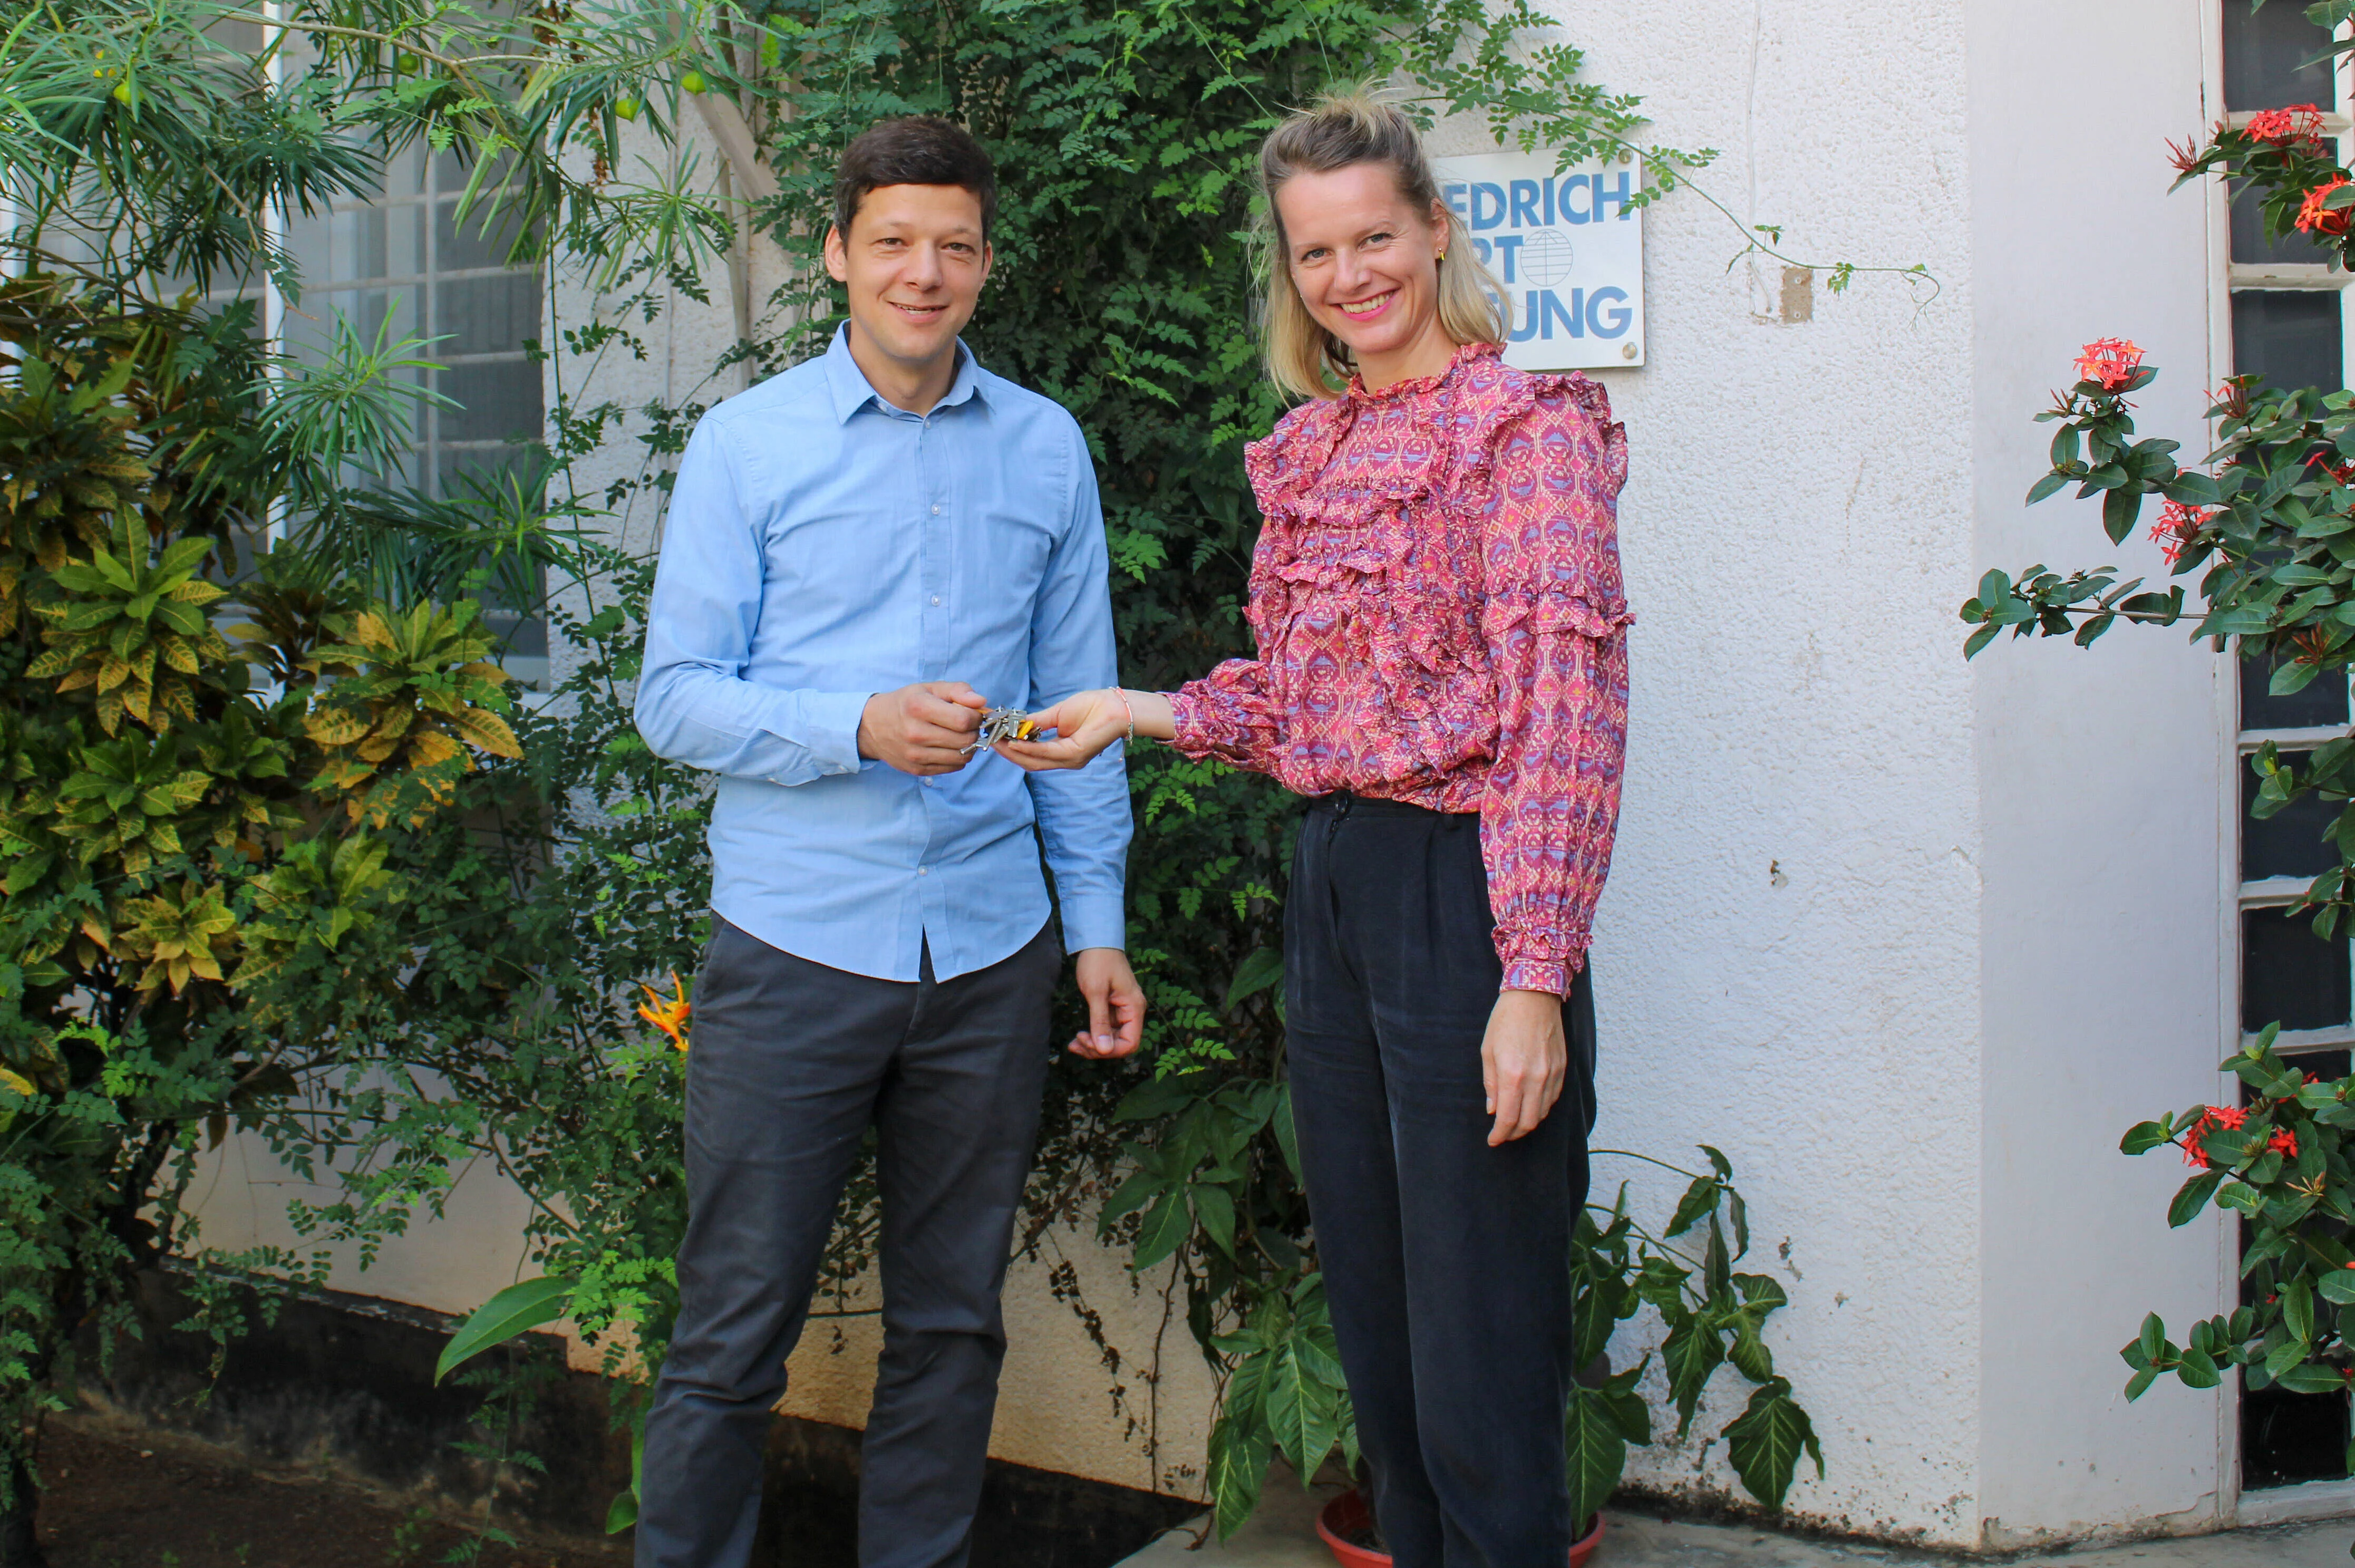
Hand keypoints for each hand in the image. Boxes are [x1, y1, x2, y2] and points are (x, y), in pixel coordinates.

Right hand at [858, 681, 986, 775]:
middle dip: (973, 731)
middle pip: (966, 740)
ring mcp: (915, 755)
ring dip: (968, 746)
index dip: (976, 716)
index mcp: (919, 707)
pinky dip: (957, 757)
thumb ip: (958, 690)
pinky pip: (953, 767)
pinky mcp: (917, 770)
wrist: (872, 726)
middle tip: (966, 725)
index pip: (964, 720)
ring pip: (962, 757)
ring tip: (958, 735)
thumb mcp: (929, 688)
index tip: (972, 713)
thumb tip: (981, 702)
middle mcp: (915, 733)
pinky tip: (948, 746)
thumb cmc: (906, 703)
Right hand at [994, 688, 1130, 771]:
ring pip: (1035, 761)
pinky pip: (1047, 753)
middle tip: (990, 741)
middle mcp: (1066, 760)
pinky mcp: (1075, 754)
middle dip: (1008, 753)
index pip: (1032, 756)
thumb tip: (1016, 725)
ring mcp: (1071, 760)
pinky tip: (1015, 742)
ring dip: (1014, 752)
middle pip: (1030, 763)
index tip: (995, 738)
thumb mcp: (1058, 714)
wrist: (1116, 706)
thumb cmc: (1092, 707)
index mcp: (1062, 752)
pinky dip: (1029, 748)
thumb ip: (1037, 722)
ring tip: (997, 741)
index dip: (1012, 750)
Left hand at [1070, 947, 1145, 1058]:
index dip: (1111, 1051)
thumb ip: (1100, 1021)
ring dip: (1094, 1045)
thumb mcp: (1096, 991)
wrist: (1096, 941)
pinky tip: (1078, 1037)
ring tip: (1074, 1043)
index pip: (1130, 1043)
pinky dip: (1093, 1035)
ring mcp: (1122, 1011)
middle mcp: (1132, 1011)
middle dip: (1098, 1048)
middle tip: (1076, 1043)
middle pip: (1120, 1043)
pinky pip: (1105, 1029)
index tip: (1090, 1044)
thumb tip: (1104, 1050)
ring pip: (1111, 1039)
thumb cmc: (1098, 961)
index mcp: (1134, 1008)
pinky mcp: (1112, 1009)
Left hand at [1481, 988, 1566, 1145]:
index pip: (1508, 1118)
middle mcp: (1535, 1079)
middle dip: (1514, 1133)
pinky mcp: (1562, 1069)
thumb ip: (1491, 1084)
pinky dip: (1541, 1108)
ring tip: (1515, 1122)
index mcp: (1512, 1075)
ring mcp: (1552, 1074)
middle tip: (1503, 1134)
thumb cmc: (1505, 1021)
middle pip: (1528, 1122)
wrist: (1534, 996)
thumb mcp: (1488, 1051)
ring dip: (1528, 1123)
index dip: (1500, 1134)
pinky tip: (1531, 1105)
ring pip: (1543, 1113)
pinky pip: (1553, 1099)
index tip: (1493, 1140)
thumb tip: (1493, 1110)